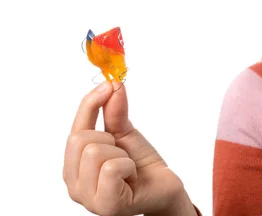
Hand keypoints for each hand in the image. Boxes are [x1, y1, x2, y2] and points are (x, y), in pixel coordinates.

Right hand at [63, 81, 195, 215]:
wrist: (163, 186)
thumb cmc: (141, 163)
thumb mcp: (125, 133)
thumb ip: (113, 111)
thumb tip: (112, 84)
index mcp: (74, 165)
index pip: (75, 129)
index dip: (90, 104)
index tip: (108, 85)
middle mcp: (73, 183)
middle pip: (79, 139)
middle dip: (109, 138)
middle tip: (122, 153)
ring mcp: (87, 198)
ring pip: (95, 152)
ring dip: (121, 155)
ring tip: (127, 168)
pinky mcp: (105, 205)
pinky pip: (111, 168)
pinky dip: (128, 167)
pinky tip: (131, 177)